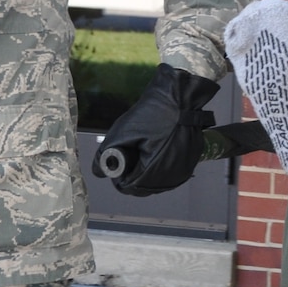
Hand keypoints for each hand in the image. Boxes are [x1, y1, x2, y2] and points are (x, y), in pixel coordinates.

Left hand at [96, 63, 221, 195]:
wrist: (181, 98)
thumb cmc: (153, 113)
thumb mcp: (122, 132)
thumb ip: (105, 154)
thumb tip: (98, 172)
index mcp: (154, 173)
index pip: (128, 187)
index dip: (118, 175)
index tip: (118, 157)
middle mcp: (170, 178)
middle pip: (142, 188)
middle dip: (132, 175)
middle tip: (129, 153)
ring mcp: (182, 173)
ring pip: (156, 183)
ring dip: (145, 173)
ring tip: (143, 150)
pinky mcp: (189, 165)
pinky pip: (169, 175)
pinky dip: (159, 169)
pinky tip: (155, 152)